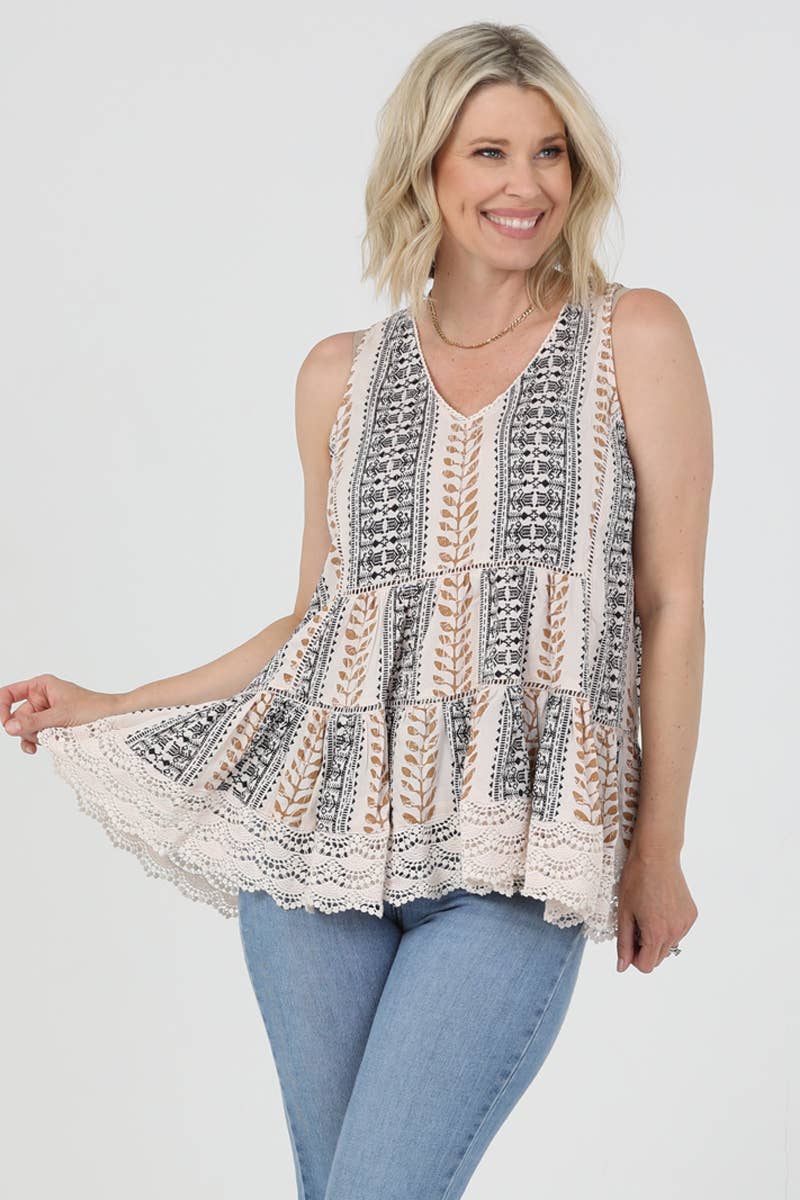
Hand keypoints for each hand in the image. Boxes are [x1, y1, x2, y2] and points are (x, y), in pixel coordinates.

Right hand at [1, 674, 120, 756]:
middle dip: (26, 728)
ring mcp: (45, 713)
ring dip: (34, 737)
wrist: (113, 719)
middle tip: (40, 734)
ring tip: (51, 738)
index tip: (6, 725)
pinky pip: (35, 736)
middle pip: (17, 716)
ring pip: (26, 729)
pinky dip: (36, 742)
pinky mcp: (51, 726)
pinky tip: (37, 749)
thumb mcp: (61, 716)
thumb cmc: (93, 709)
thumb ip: (34, 722)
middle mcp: (41, 698)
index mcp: (40, 686)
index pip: (8, 694)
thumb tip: (9, 726)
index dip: (1, 708)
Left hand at [615, 848, 697, 973]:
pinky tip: (660, 908)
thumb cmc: (636, 880)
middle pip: (658, 959)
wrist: (656, 855)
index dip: (633, 957)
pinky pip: (678, 932)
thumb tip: (622, 966)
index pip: (646, 966)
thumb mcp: (624, 912)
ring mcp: (686, 924)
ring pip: (668, 946)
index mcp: (656, 933)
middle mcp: (675, 932)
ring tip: (648, 913)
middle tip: (636, 924)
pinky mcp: (691, 915)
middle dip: (644, 948)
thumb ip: (624, 943)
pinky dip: (668, 927)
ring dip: (657, 938)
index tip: (628, 940)